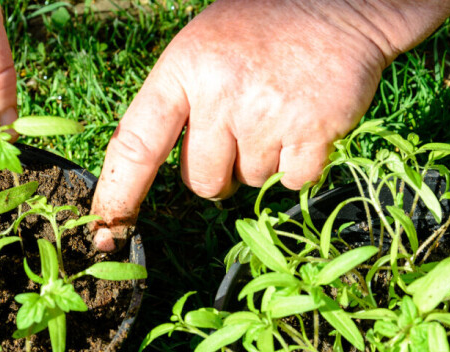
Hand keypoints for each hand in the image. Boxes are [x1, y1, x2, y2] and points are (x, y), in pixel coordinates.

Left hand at [90, 0, 449, 250]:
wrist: (344, 7)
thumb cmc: (262, 28)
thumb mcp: (202, 47)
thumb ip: (178, 100)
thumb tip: (150, 168)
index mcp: (184, 69)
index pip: (136, 145)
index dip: (118, 194)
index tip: (105, 231)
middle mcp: (220, 94)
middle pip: (200, 182)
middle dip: (217, 171)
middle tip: (239, 131)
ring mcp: (267, 116)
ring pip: (248, 182)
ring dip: (260, 161)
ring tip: (276, 112)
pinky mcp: (313, 133)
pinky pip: (290, 182)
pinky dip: (298, 165)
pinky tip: (304, 124)